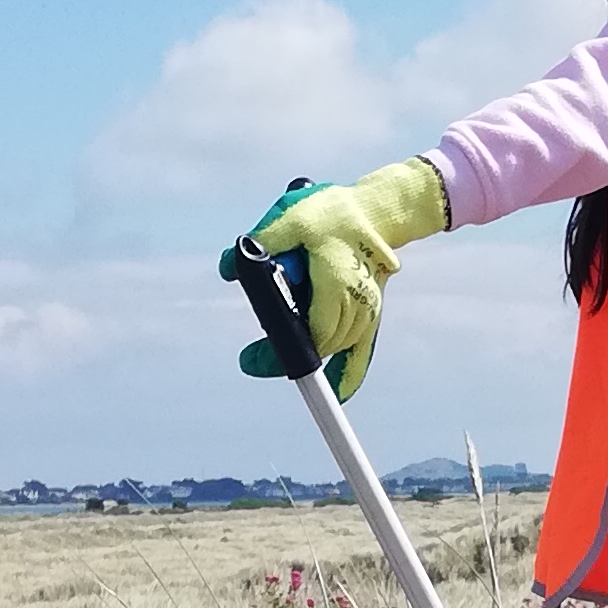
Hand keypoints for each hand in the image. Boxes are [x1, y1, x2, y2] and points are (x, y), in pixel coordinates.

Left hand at [224, 158, 448, 399]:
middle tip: (249, 360)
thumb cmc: (333, 212)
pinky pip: (361, 355)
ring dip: (307, 355)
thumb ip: (264, 240)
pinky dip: (347, 376)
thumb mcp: (293, 217)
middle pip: (320, 344)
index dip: (281, 352)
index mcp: (335, 283)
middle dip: (284, 355)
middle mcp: (355, 302)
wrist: (377, 211)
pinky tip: (336, 396)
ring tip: (267, 357)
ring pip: (336, 347)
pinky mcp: (370, 315)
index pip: (312, 331)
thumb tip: (229, 268)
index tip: (252, 361)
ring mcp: (366, 311)